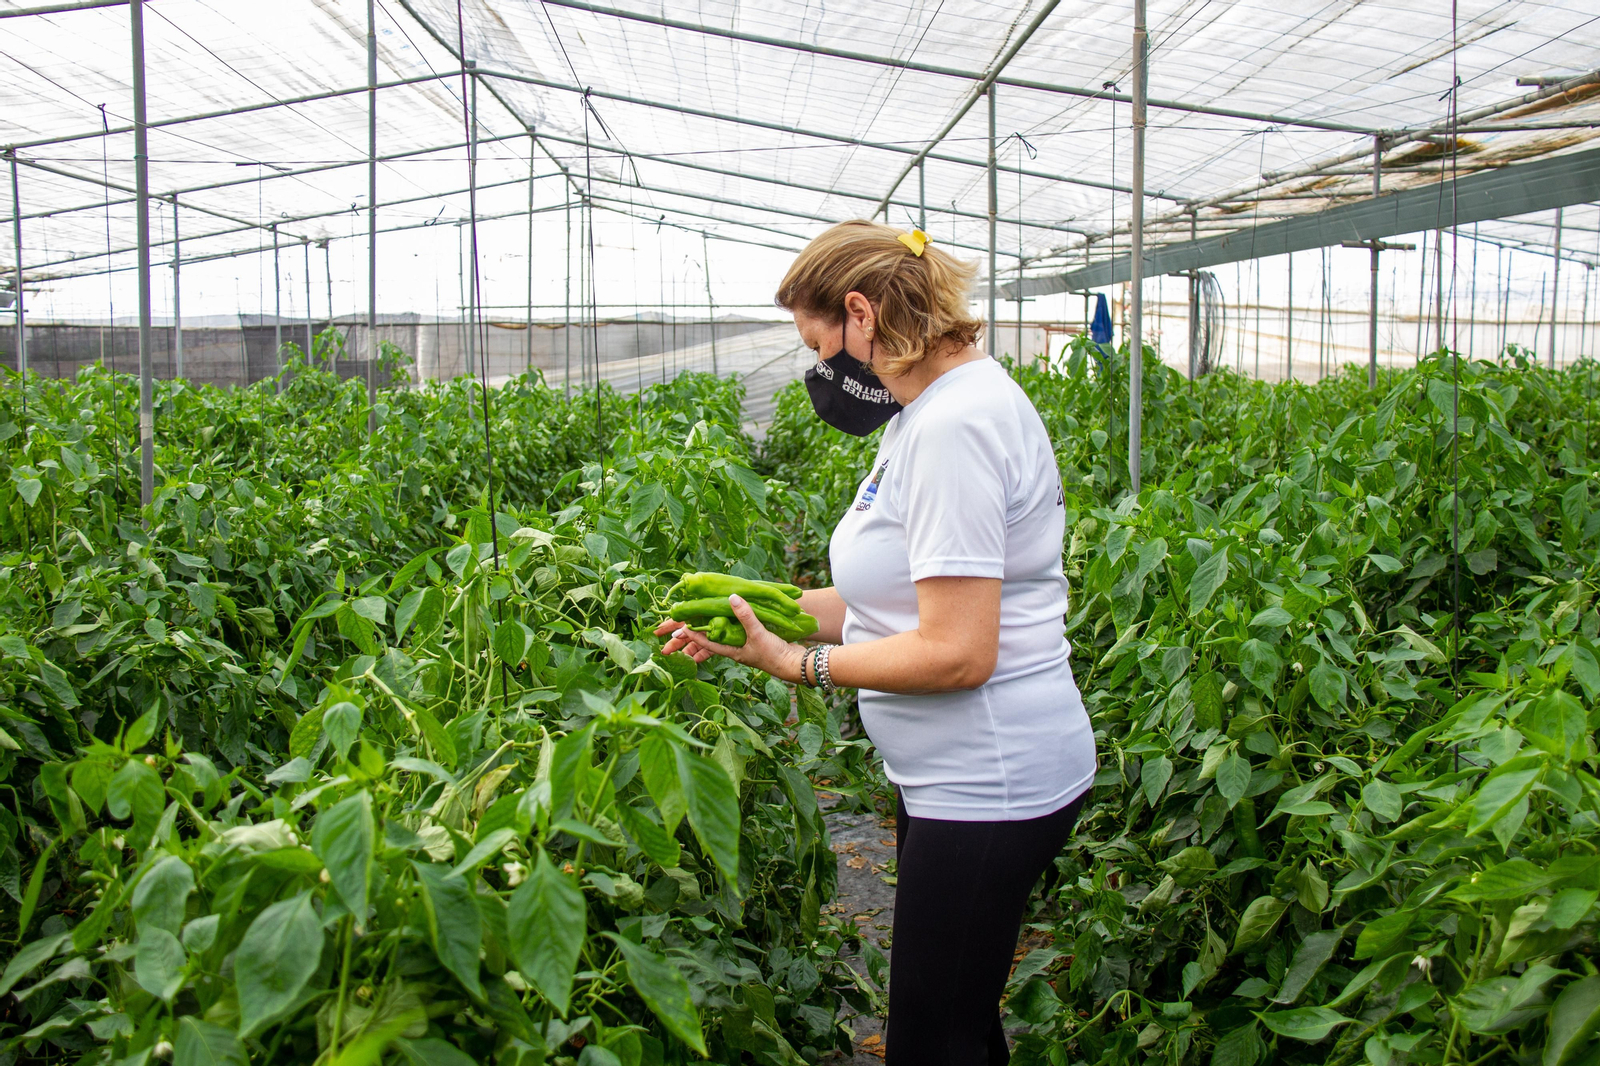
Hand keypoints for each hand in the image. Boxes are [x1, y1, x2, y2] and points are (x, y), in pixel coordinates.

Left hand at [652, 594, 807, 681]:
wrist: (795, 664)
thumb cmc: (774, 654)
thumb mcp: (758, 634)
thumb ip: (745, 616)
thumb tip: (731, 597)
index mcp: (733, 651)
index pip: (708, 643)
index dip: (694, 635)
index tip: (681, 626)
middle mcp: (737, 649)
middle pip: (714, 640)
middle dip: (701, 634)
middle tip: (687, 624)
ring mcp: (747, 646)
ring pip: (727, 635)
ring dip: (718, 627)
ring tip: (707, 618)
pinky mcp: (758, 641)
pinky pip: (741, 631)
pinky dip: (735, 624)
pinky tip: (735, 617)